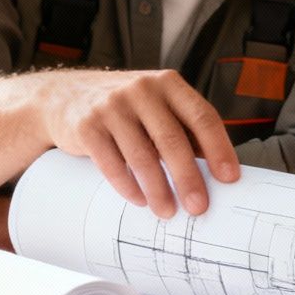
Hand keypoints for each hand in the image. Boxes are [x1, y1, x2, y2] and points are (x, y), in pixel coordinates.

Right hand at [39, 69, 238, 219]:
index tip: (229, 178)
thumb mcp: (157, 107)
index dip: (219, 148)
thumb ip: (184, 130)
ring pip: (142, 155)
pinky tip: (139, 200)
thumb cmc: (125, 108)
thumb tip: (216, 172)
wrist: (65, 97)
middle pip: (172, 139)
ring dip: (158, 189)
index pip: (202, 116)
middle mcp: (142, 89)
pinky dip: (128, 186)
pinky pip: (112, 163)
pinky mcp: (87, 126)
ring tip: (168, 211)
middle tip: (198, 206)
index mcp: (168, 84)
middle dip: (188, 177)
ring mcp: (112, 106)